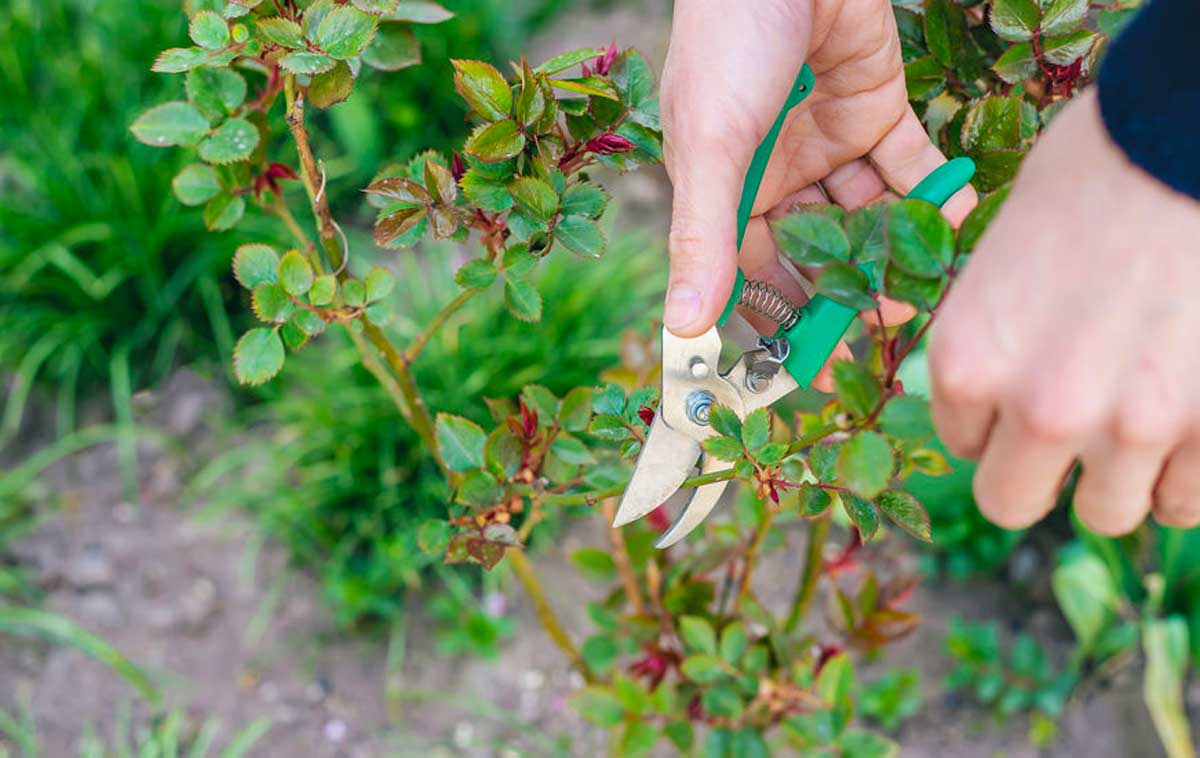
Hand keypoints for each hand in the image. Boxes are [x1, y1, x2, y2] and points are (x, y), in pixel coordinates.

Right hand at [660, 0, 977, 370]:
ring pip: (864, 213)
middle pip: (814, 248)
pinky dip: (930, 191)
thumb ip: (703, 237)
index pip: (752, 270)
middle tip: (882, 328)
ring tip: (922, 284)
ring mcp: (826, 141)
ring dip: (891, 247)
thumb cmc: (729, 42)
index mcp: (724, 187)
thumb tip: (682, 329)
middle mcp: (774, 171)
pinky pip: (906, 164)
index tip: (811, 367)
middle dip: (846, 287)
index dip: (780, 317)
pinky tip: (953, 221)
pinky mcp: (874, 109)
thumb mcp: (711, 146)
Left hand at [929, 90, 1199, 534]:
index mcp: (968, 362)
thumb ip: (997, 339)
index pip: (962, 442)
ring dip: (1119, 474)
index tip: (1026, 381)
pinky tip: (1189, 414)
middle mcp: (1040, 409)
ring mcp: (1135, 428)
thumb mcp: (1005, 254)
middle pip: (1012, 501)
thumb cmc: (1096, 169)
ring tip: (1143, 410)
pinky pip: (1190, 501)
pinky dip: (1186, 471)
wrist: (1188, 137)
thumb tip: (998, 393)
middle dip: (1037, 472)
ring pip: (1109, 511)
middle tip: (1073, 427)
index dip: (994, 416)